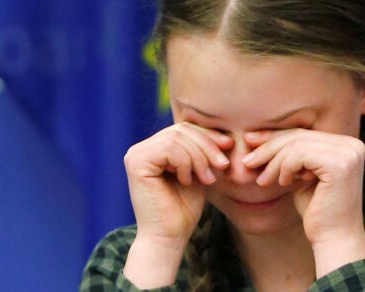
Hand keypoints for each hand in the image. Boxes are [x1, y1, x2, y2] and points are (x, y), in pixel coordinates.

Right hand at [122, 122, 231, 286]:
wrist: (169, 237)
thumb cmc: (184, 209)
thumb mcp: (198, 173)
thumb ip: (203, 152)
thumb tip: (225, 134)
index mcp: (154, 149)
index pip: (184, 129)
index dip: (208, 135)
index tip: (229, 147)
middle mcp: (141, 149)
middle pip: (181, 130)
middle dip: (207, 146)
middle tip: (222, 165)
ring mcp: (135, 154)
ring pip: (177, 138)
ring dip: (199, 157)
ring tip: (208, 179)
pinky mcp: (135, 162)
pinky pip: (169, 148)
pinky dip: (185, 163)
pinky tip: (187, 181)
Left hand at [243, 129, 364, 273]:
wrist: (334, 240)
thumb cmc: (317, 211)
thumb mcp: (301, 176)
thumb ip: (291, 155)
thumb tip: (257, 136)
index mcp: (348, 144)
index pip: (305, 134)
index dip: (275, 137)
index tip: (249, 141)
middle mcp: (353, 145)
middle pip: (300, 136)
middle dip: (268, 147)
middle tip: (247, 161)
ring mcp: (349, 153)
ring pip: (297, 145)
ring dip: (273, 163)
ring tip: (263, 181)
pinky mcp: (339, 164)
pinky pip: (299, 155)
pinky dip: (284, 168)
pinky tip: (282, 183)